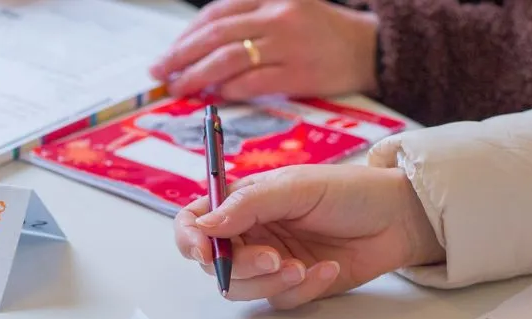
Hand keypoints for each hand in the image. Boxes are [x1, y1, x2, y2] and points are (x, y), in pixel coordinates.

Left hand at [149, 0, 378, 100]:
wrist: (370, 49)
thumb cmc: (324, 32)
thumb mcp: (287, 7)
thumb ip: (249, 19)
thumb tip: (202, 46)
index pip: (217, 13)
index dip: (187, 35)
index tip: (170, 53)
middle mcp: (277, 15)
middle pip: (216, 35)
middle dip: (181, 55)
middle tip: (161, 73)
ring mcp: (289, 44)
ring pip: (229, 59)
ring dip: (198, 76)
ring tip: (180, 88)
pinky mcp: (300, 72)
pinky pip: (254, 82)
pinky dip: (231, 90)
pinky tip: (216, 96)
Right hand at [174, 164, 443, 308]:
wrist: (398, 218)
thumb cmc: (349, 190)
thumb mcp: (296, 187)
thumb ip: (248, 205)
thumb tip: (205, 225)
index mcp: (243, 202)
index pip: (196, 223)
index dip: (191, 239)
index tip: (206, 252)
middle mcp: (251, 233)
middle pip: (216, 265)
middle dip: (241, 267)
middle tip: (274, 259)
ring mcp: (272, 262)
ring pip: (243, 290)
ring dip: (270, 283)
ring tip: (304, 267)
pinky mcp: (296, 285)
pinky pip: (281, 300)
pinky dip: (304, 289)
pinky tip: (330, 268)